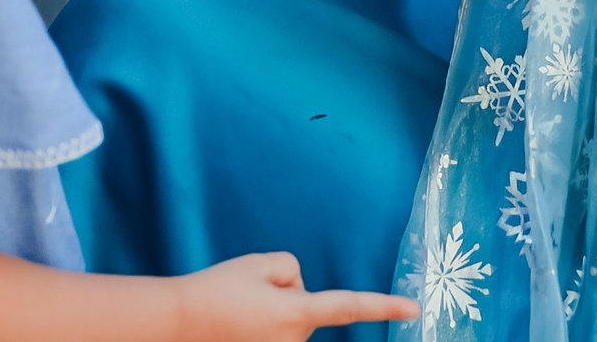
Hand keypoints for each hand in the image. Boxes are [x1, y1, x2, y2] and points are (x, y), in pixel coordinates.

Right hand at [171, 252, 419, 340]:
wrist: (180, 322)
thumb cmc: (219, 289)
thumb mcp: (260, 263)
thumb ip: (293, 270)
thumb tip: (299, 288)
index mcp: (297, 312)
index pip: (350, 306)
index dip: (384, 306)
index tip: (415, 308)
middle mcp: (294, 340)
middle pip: (307, 304)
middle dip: (287, 293)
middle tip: (248, 292)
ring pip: (292, 320)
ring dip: (272, 310)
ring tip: (239, 309)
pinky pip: (277, 331)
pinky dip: (263, 325)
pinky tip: (239, 324)